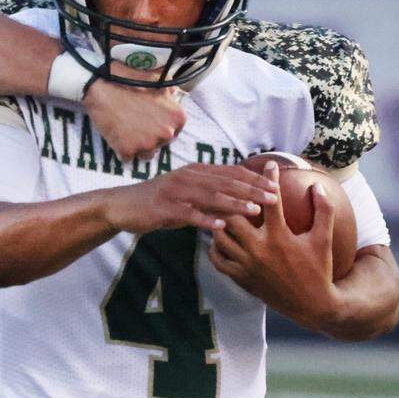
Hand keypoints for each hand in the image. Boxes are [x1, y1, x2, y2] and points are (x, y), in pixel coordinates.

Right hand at [83, 67, 186, 161]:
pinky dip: (121, 149)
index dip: (161, 126)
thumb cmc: (128, 80)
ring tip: (126, 131)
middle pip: (161, 144)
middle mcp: (166, 133)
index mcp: (177, 116)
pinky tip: (116, 136)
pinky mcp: (127, 150)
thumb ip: (169, 89)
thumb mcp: (155, 78)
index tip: (151, 121)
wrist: (100, 87)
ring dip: (138, 146)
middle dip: (150, 137)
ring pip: (146, 154)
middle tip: (136, 124)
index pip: (176, 130)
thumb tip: (174, 93)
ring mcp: (147, 144)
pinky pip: (127, 158)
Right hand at [103, 162, 278, 233]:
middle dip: (252, 189)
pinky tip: (220, 226)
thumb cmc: (159, 201)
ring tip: (254, 211)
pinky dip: (204, 219)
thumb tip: (239, 200)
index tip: (276, 185)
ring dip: (234, 203)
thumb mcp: (187, 194)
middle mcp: (188, 177)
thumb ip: (210, 195)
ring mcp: (175, 191)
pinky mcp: (163, 208)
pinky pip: (187, 214)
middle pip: (225, 182)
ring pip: (210, 196)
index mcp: (196, 171)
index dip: (254, 178)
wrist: (122, 206)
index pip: (231, 172)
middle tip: (274, 197)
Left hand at [208, 161, 338, 327]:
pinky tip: (220, 237)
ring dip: (219, 222)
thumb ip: (323, 211)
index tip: (269, 164)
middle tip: (230, 188)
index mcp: (280, 237)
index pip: (270, 201)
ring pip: (220, 236)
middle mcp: (260, 250)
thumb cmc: (319, 269)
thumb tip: (317, 185)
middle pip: (233, 216)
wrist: (311, 305)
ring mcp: (247, 265)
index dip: (269, 179)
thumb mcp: (324, 239)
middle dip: (231, 201)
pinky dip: (215, 246)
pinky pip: (218, 259)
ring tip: (220, 209)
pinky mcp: (240, 278)